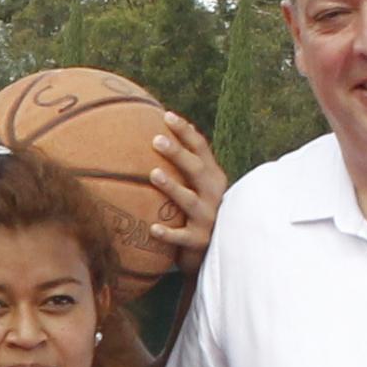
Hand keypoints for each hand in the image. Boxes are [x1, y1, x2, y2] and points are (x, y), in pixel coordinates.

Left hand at [142, 123, 228, 260]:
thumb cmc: (198, 212)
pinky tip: (153, 228)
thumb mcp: (198, 186)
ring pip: (189, 201)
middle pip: (196, 170)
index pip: (201, 149)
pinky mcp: (198, 241)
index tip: (166, 115)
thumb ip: (185, 164)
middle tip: (156, 139)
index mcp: (213, 177)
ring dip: (172, 187)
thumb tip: (159, 129)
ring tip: (153, 173)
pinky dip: (168, 233)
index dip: (185, 132)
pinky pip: (182, 237)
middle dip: (178, 153)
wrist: (213, 251)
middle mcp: (214, 195)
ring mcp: (208, 218)